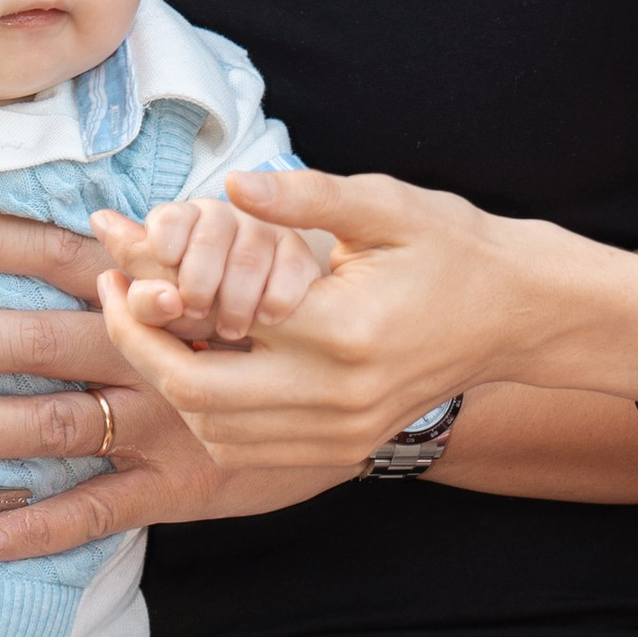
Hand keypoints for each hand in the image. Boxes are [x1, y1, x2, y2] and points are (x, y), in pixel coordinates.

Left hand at [0, 202, 347, 551]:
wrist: (413, 377)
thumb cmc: (327, 302)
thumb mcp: (266, 251)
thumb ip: (184, 238)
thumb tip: (106, 221)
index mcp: (170, 291)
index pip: (65, 256)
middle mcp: (160, 355)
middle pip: (41, 341)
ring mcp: (171, 427)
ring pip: (59, 426)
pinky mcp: (189, 486)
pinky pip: (106, 509)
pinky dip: (42, 525)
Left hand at [98, 168, 637, 478]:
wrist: (522, 314)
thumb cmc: (455, 248)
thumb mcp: (385, 204)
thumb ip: (304, 196)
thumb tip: (231, 185)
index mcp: (343, 330)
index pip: (211, 335)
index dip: (147, 307)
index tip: (117, 270)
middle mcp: (338, 395)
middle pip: (199, 397)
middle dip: (140, 351)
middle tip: (115, 300)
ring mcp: (343, 432)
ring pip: (218, 434)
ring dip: (171, 387)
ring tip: (151, 328)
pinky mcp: (346, 447)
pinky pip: (251, 451)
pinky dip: (210, 417)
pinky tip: (201, 365)